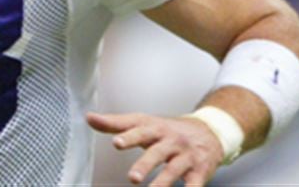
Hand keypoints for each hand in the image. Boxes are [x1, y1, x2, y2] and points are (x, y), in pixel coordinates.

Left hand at [87, 111, 222, 186]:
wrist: (209, 131)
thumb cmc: (169, 130)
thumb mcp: (144, 123)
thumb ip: (116, 123)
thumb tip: (89, 118)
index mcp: (155, 128)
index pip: (140, 130)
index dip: (128, 136)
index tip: (116, 142)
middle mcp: (171, 141)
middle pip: (157, 152)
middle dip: (145, 165)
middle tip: (133, 177)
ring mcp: (186, 156)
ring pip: (173, 170)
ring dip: (162, 183)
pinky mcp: (199, 171)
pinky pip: (194, 183)